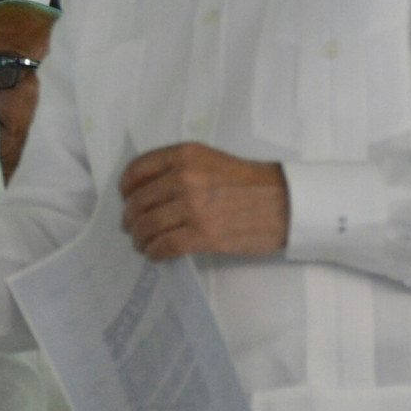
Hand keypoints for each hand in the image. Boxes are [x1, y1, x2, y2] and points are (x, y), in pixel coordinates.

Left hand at [119, 143, 288, 260]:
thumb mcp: (211, 160)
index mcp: (185, 155)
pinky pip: (164, 246)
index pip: (137, 171)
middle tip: (130, 228)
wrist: (285, 202)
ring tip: (142, 244)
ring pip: (147, 226)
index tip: (126, 200)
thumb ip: (179, 169)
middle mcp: (185, 177)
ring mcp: (193, 207)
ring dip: (139, 239)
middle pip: (138, 202)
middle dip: (130, 219)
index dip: (125, 189)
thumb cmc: (250, 182)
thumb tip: (146, 192)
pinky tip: (156, 254)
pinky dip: (154, 253)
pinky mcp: (203, 234)